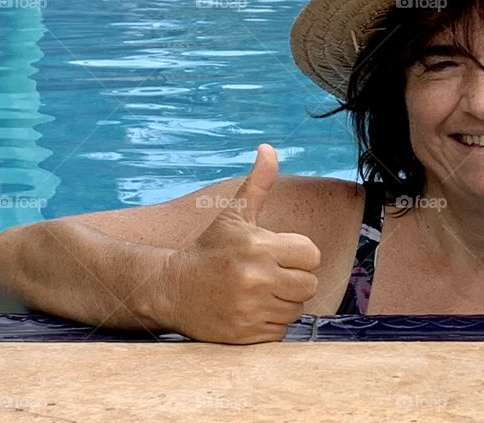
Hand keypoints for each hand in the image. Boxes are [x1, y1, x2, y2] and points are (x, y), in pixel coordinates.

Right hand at [160, 144, 321, 343]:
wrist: (171, 289)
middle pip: (309, 284)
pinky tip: (249, 310)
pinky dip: (269, 323)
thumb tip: (268, 148)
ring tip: (256, 291)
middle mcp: (256, 278)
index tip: (276, 254)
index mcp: (258, 246)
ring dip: (282, 302)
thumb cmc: (210, 249)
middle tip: (267, 274)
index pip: (312, 254)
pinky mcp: (245, 336)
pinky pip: (280, 331)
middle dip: (292, 279)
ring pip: (296, 309)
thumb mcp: (233, 215)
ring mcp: (250, 309)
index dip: (298, 254)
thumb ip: (257, 183)